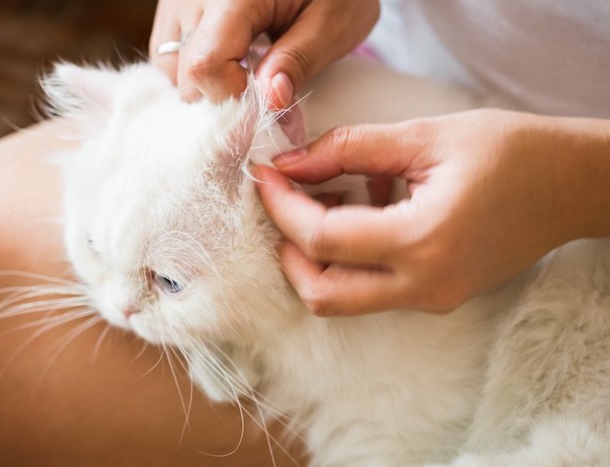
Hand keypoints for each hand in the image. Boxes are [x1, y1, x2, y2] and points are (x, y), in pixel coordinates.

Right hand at [149, 0, 379, 105]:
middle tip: (264, 100)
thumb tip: (270, 103)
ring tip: (246, 79)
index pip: (207, 65)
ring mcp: (176, 0)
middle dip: (225, 100)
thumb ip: (299, 60)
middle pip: (187, 74)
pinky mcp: (174, 7)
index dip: (234, 100)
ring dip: (207, 89)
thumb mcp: (333, 21)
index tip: (266, 112)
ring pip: (171, 70)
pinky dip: (196, 73)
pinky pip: (169, 55)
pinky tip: (229, 69)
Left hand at [255, 109, 609, 315]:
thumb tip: (289, 163)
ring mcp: (431, 299)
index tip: (266, 175)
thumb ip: (347, 149)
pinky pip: (372, 289)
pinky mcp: (436, 297)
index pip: (322, 239)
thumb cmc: (510, 152)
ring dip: (316, 255)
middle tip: (283, 202)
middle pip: (322, 294)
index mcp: (423, 240)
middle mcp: (424, 285)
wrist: (569, 186)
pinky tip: (363, 209)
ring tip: (324, 199)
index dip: (281, 207)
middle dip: (287, 250)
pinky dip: (349, 256)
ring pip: (343, 298)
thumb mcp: (423, 136)